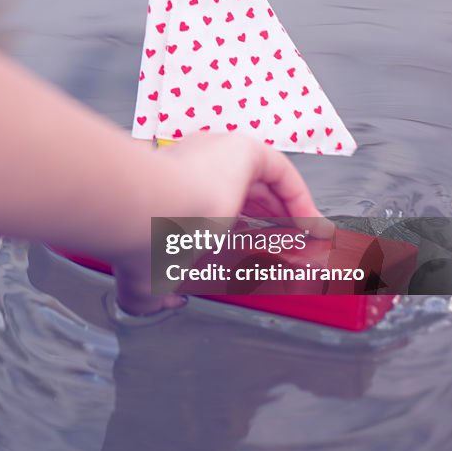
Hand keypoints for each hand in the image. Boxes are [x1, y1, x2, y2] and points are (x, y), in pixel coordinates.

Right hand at [111, 132, 330, 315]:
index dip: (241, 235)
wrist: (146, 217)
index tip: (260, 261)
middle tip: (294, 254)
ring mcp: (217, 155)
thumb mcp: (147, 280)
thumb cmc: (140, 246)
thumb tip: (172, 301)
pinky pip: (281, 173)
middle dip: (272, 226)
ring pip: (267, 186)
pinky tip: (310, 226)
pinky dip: (299, 199)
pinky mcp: (242, 149)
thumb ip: (160, 293)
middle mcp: (194, 167)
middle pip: (247, 196)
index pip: (215, 209)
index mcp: (170, 191)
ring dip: (291, 216)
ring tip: (311, 245)